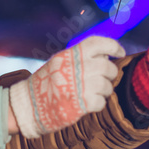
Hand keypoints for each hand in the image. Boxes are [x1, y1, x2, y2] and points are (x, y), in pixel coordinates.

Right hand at [8, 36, 124, 137]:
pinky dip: (97, 104)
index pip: (98, 43)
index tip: (120, 52)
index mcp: (70, 55)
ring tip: (90, 93)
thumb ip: (81, 58)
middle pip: (107, 66)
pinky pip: (102, 102)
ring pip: (107, 85)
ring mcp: (80, 85)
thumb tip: (106, 55)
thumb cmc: (45, 84)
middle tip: (102, 79)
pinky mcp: (82, 103)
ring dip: (103, 91)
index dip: (113, 46)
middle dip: (109, 74)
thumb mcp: (60, 63)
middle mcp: (77, 67)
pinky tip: (86, 104)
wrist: (28, 105)